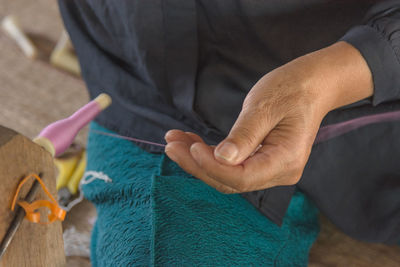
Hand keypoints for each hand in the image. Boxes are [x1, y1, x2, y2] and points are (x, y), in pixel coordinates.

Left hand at [165, 42, 372, 192]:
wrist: (311, 85)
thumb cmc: (292, 89)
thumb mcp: (265, 106)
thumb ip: (244, 135)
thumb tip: (221, 158)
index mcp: (285, 160)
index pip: (241, 177)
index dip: (211, 166)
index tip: (188, 148)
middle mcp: (280, 172)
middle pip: (230, 181)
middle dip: (197, 165)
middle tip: (170, 145)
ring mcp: (271, 170)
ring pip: (227, 176)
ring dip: (198, 161)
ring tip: (174, 141)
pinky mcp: (261, 162)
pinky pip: (231, 167)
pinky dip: (209, 156)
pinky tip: (190, 143)